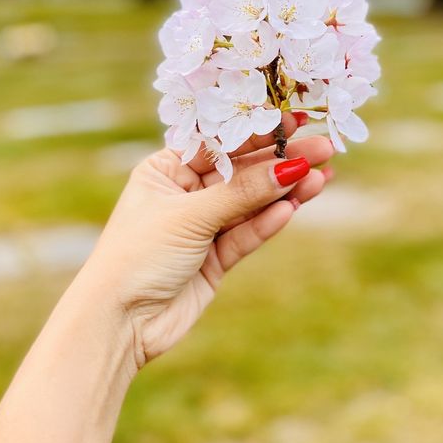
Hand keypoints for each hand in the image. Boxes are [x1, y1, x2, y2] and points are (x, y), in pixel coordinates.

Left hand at [86, 114, 333, 368]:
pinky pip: (247, 233)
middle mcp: (183, 193)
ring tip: (323, 177)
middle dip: (281, 160)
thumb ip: (242, 193)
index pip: (219, 142)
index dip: (257, 131)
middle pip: (241, 171)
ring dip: (285, 190)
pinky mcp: (213, 259)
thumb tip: (290, 166)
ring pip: (251, 203)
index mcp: (165, 170)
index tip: (296, 120)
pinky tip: (294, 206)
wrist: (117, 323)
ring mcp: (200, 227)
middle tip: (324, 149)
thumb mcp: (189, 216)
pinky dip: (269, 221)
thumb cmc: (138, 255)